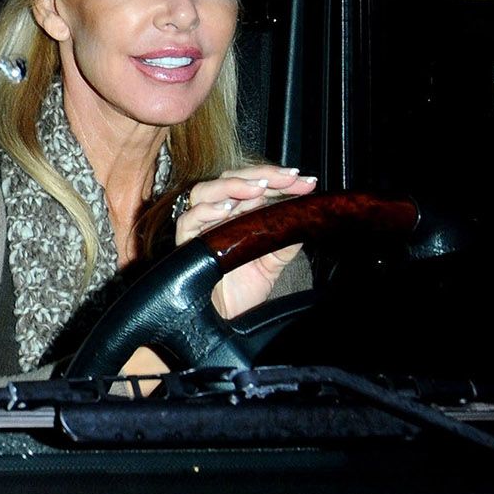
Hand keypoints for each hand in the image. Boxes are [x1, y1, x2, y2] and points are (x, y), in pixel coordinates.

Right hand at [173, 164, 317, 320]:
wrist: (230, 318)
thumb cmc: (245, 286)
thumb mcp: (276, 257)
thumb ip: (285, 234)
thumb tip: (306, 213)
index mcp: (237, 212)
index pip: (254, 184)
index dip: (279, 179)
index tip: (306, 181)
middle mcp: (217, 215)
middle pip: (229, 178)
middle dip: (262, 175)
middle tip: (289, 179)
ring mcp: (200, 227)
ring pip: (204, 191)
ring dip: (232, 186)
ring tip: (258, 189)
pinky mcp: (187, 244)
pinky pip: (188, 220)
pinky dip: (205, 210)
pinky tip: (226, 209)